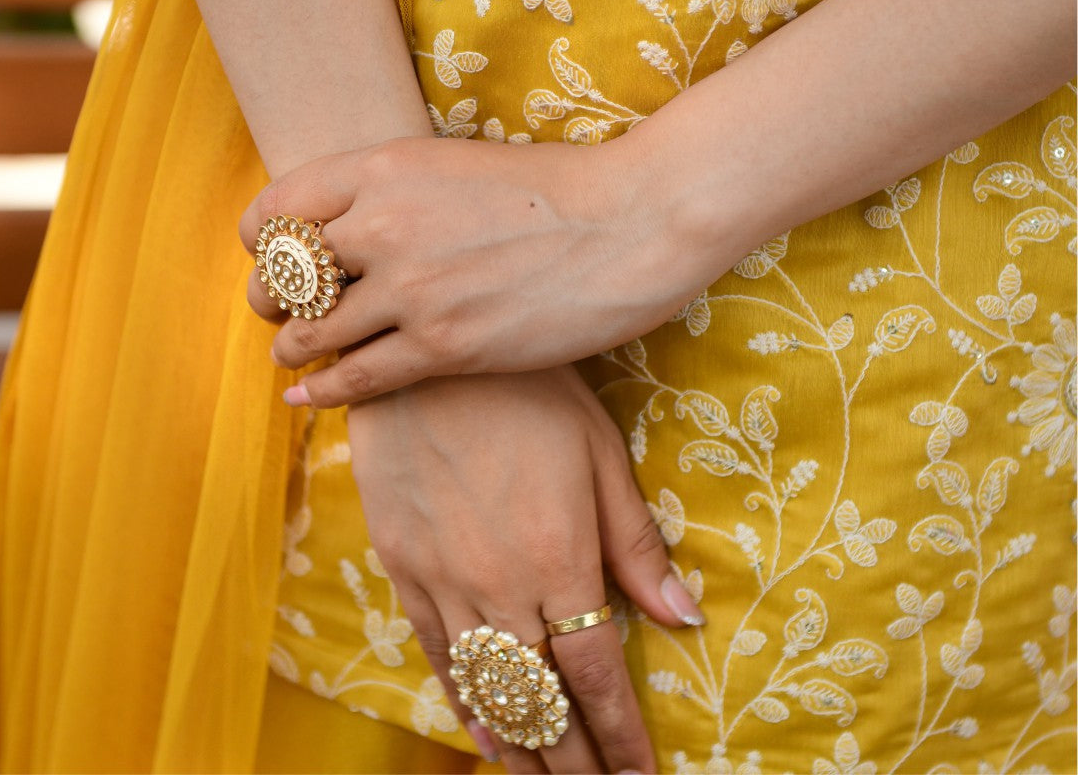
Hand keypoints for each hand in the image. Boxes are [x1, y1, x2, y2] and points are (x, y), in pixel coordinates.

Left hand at [240, 136, 708, 406]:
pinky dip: (323, 389)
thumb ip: (396, 188)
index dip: (261, 237)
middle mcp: (386, 223)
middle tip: (275, 311)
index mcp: (387, 166)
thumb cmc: (555, 188)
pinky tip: (306, 396)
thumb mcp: (458, 163)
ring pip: (312, 329)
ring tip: (293, 353)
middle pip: (285, 271)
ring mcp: (413, 288)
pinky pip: (357, 376)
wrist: (631, 222)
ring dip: (294, 345)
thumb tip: (351, 220)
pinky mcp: (445, 345)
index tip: (268, 256)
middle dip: (270, 296)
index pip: (280, 205)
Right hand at [347, 366, 703, 773]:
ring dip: (520, 748)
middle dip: (574, 761)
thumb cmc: (528, 390)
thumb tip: (684, 618)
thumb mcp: (598, 452)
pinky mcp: (401, 566)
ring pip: (486, 690)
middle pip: (543, 701)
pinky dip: (462, 704)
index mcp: (560, 559)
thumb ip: (635, 542)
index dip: (620, 737)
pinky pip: (434, 654)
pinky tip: (481, 735)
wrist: (424, 352)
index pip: (596, 676)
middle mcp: (500, 586)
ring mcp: (444, 581)